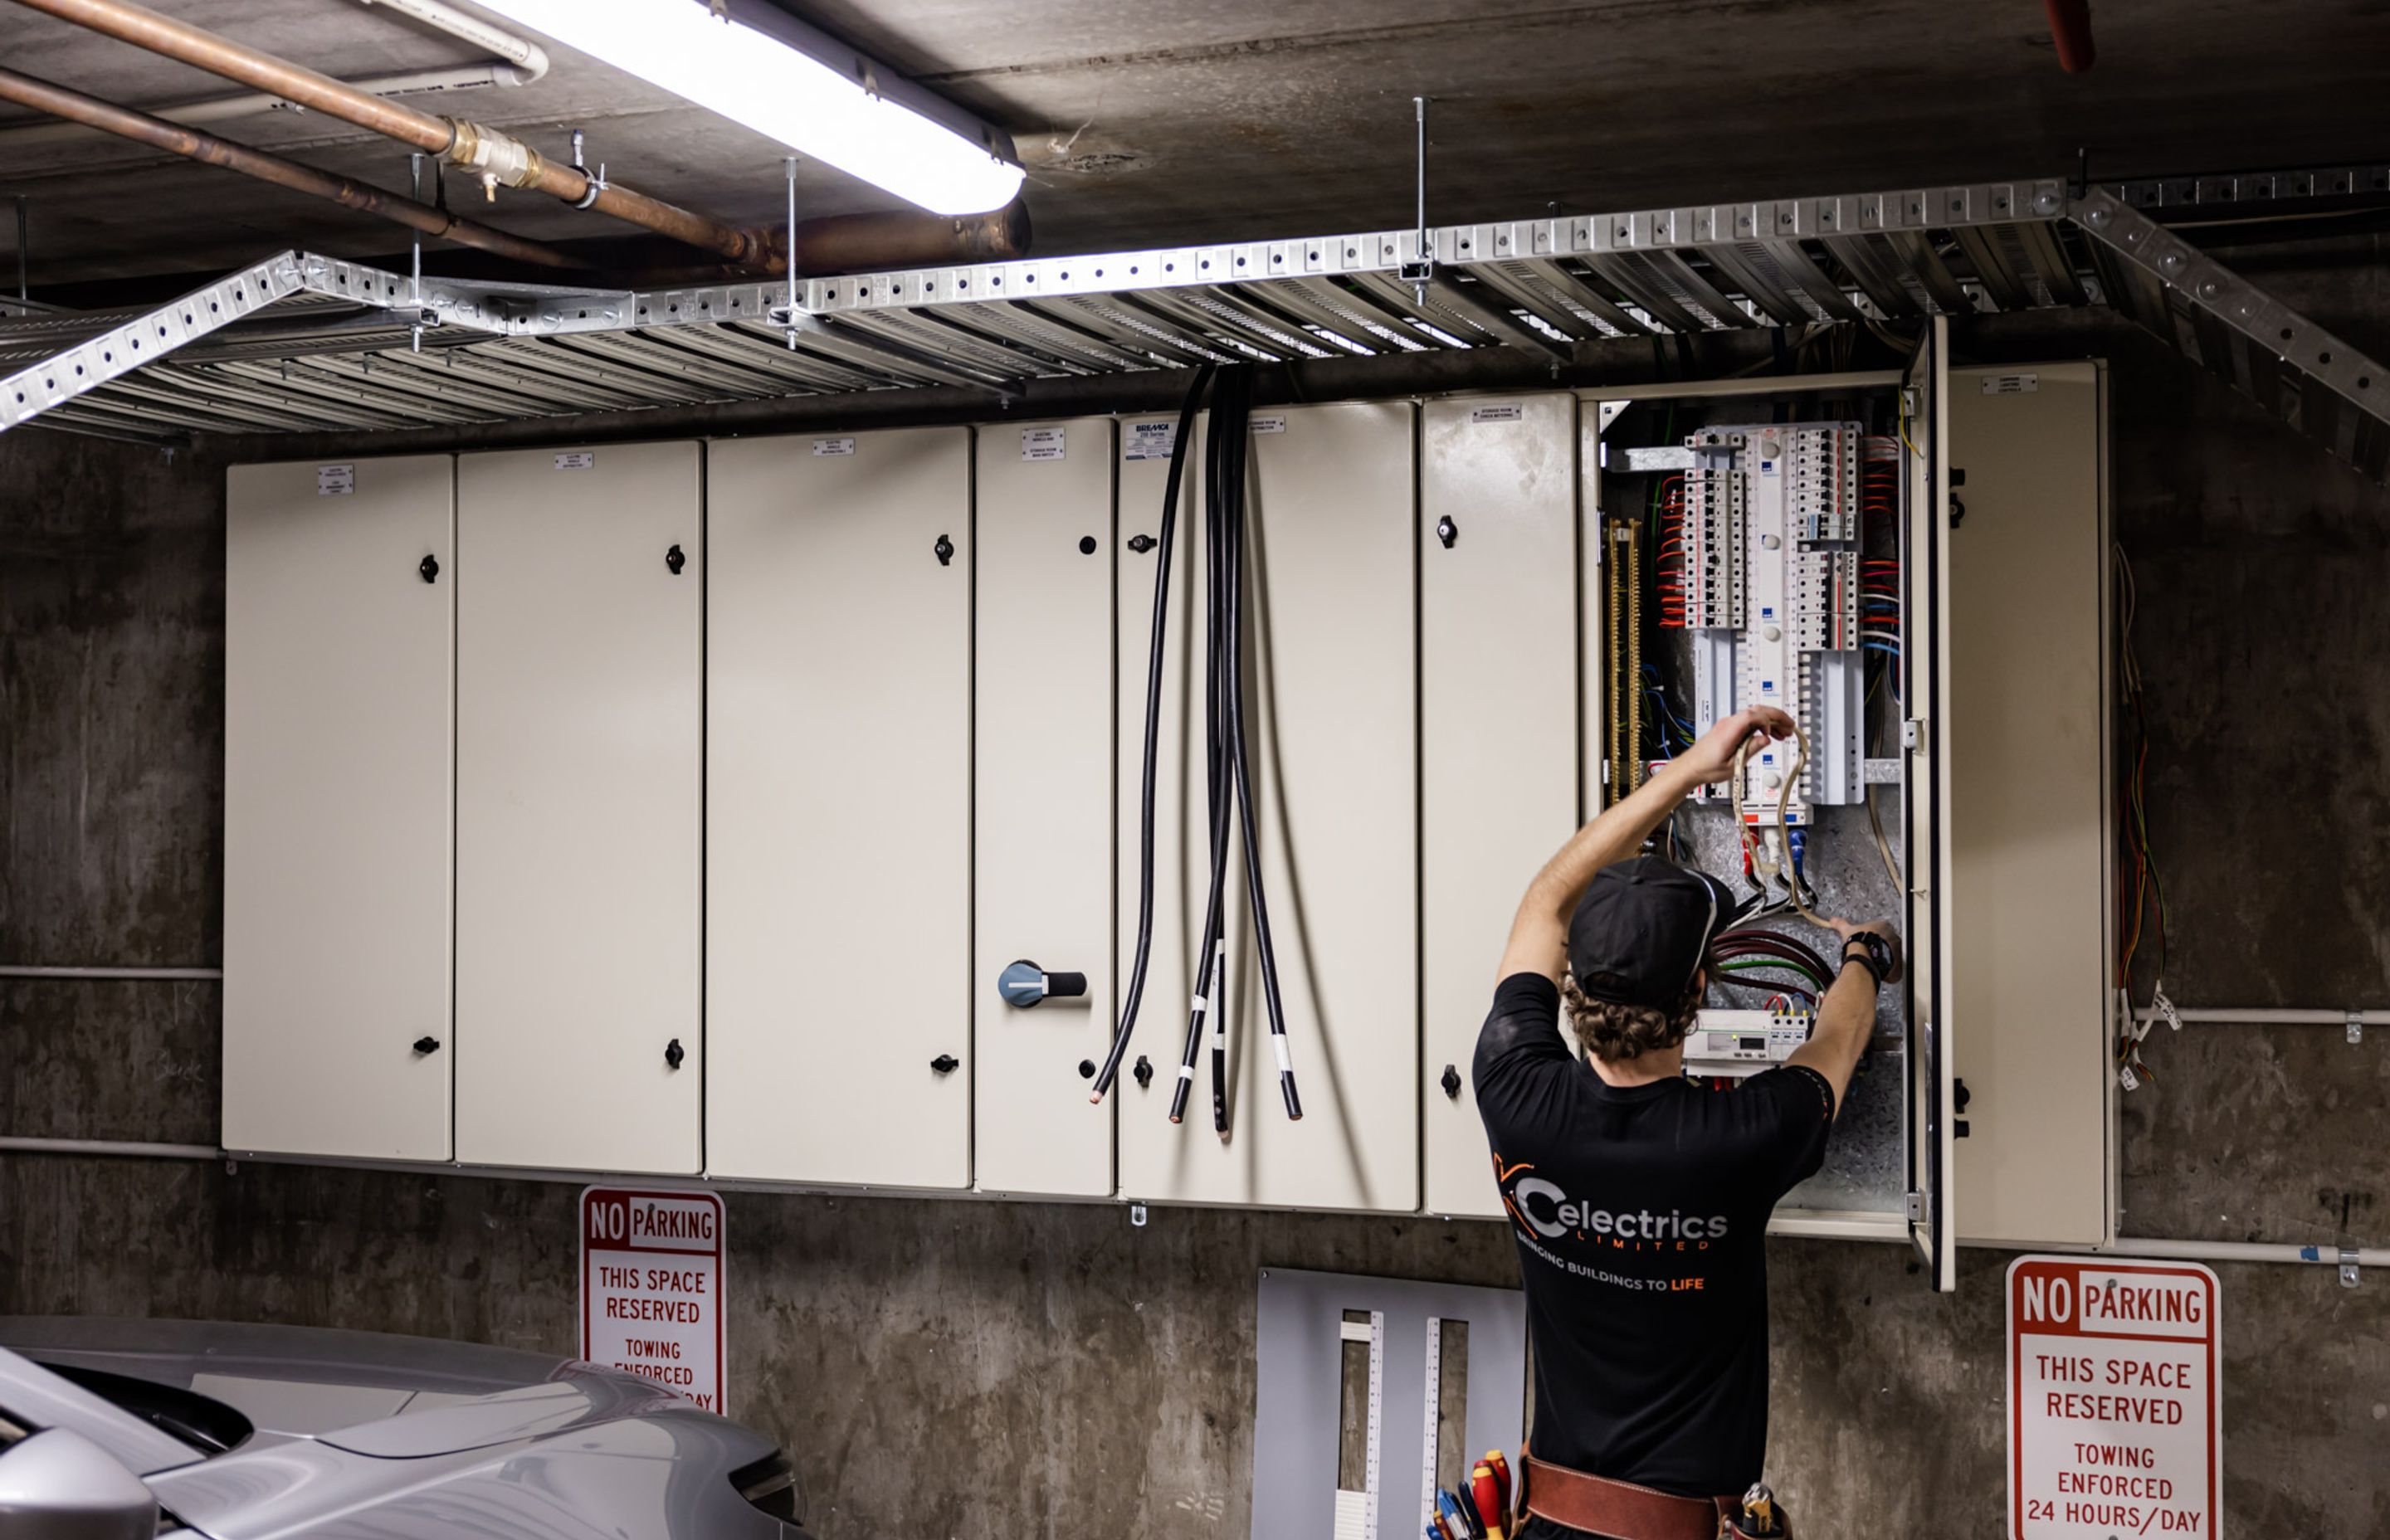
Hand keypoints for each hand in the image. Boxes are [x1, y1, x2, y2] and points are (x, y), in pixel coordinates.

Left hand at [1672, 706, 1795, 785]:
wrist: (1691, 767)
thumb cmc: (1706, 767)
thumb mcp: (1732, 765)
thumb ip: (1750, 750)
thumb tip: (1765, 740)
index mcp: (1728, 731)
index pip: (1751, 715)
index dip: (1765, 721)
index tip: (1771, 734)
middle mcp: (1729, 723)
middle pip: (1756, 710)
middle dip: (1776, 717)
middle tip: (1791, 727)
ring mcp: (1729, 724)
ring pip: (1755, 714)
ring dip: (1771, 722)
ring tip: (1784, 733)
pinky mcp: (1729, 728)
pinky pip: (1749, 721)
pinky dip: (1762, 726)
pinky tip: (1770, 735)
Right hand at [1828, 917, 1903, 984]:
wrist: (1864, 955)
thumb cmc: (1859, 942)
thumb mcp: (1847, 930)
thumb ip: (1841, 924)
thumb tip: (1834, 920)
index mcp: (1884, 926)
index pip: (1882, 930)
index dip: (1874, 937)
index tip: (1868, 941)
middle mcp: (1894, 938)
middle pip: (1889, 943)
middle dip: (1880, 948)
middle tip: (1869, 953)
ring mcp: (1897, 952)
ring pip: (1893, 957)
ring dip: (1884, 960)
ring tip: (1872, 963)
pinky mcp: (1897, 966)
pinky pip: (1894, 971)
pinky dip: (1887, 974)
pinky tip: (1877, 972)